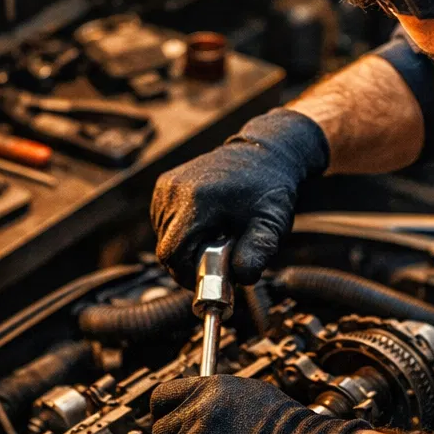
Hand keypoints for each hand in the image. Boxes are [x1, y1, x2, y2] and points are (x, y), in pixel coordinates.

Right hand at [151, 109, 329, 286]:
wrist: (264, 154)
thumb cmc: (268, 190)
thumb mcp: (271, 224)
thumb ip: (258, 252)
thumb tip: (242, 277)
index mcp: (197, 201)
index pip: (172, 255)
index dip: (187, 275)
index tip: (209, 279)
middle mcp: (175, 190)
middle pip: (166, 249)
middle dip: (190, 262)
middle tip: (219, 258)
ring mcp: (166, 186)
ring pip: (163, 238)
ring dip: (186, 247)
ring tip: (215, 237)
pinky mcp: (164, 185)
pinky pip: (163, 223)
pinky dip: (181, 232)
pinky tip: (205, 224)